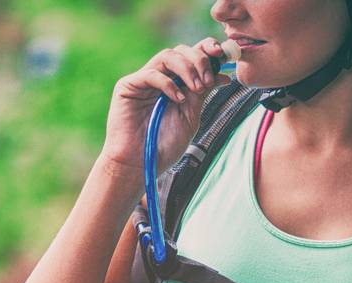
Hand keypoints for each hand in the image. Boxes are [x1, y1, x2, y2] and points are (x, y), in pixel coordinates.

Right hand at [100, 38, 233, 177]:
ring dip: (187, 68)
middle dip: (199, 60)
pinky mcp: (127, 86)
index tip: (223, 55)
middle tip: (208, 82)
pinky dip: (169, 83)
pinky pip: (151, 74)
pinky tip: (178, 99)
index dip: (207, 49)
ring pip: (167, 56)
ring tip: (197, 88)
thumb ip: (202, 93)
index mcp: (175, 83)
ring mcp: (142, 81)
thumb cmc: (163, 145)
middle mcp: (159, 78)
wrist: (138, 165)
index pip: (191, 56)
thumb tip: (223, 74)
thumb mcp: (190, 116)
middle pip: (181, 51)